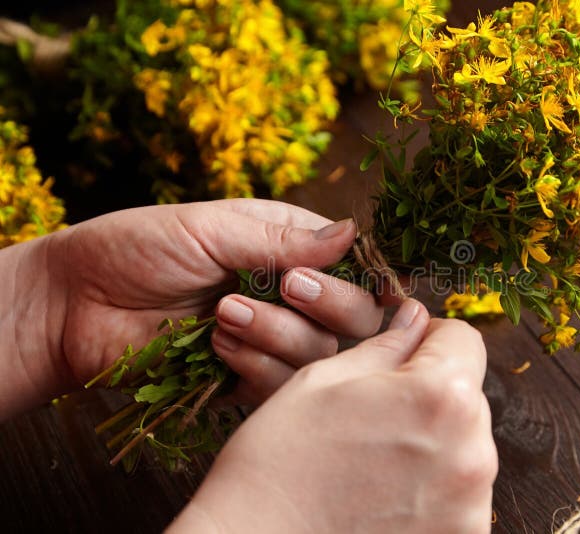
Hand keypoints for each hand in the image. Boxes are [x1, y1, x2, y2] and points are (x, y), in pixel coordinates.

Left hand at [1, 199, 385, 416]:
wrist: (75, 304)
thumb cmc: (137, 249)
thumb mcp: (211, 229)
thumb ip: (282, 240)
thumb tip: (352, 232)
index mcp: (287, 246)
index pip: (353, 264)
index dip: (370, 275)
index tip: (377, 284)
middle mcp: (288, 295)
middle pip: (355, 316)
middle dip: (331, 303)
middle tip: (288, 287)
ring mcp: (269, 339)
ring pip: (321, 354)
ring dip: (279, 334)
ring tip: (222, 314)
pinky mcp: (244, 379)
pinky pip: (280, 387)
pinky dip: (254, 365)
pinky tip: (214, 344)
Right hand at [170, 301, 497, 533]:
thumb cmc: (278, 462)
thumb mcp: (323, 381)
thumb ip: (386, 346)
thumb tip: (416, 319)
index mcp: (440, 395)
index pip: (463, 339)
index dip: (431, 337)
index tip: (405, 351)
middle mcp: (472, 451)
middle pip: (468, 395)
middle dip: (431, 393)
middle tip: (377, 414)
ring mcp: (472, 505)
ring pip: (466, 446)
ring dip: (435, 443)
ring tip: (376, 462)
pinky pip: (461, 495)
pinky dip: (434, 490)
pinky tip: (386, 497)